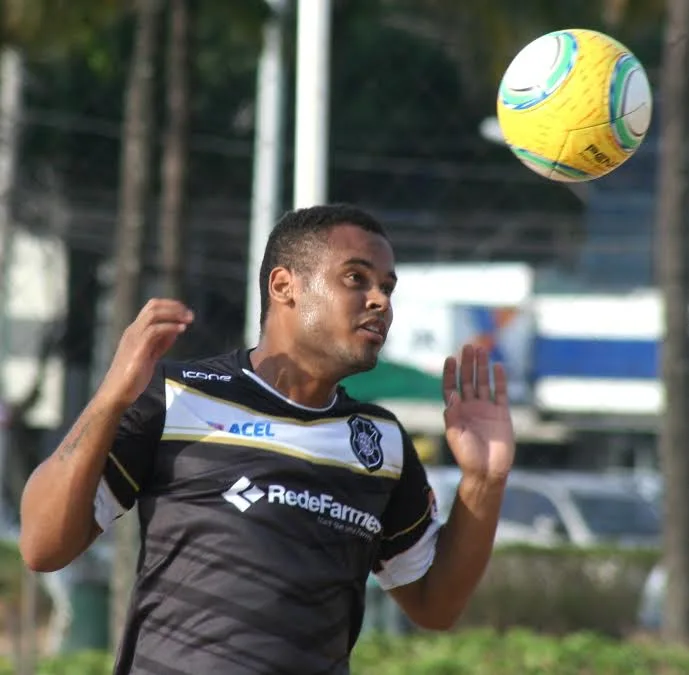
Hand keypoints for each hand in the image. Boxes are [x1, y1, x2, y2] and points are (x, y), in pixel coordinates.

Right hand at [98, 299, 192, 407]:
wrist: (116, 393)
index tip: (185, 312)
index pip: (152, 307)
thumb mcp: (150, 355)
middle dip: (174, 306)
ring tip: (189, 320)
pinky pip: (154, 330)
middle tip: (190, 315)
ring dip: (174, 314)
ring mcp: (134, 338)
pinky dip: (170, 327)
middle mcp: (133, 330)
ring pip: (154, 314)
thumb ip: (161, 342)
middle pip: (153, 306)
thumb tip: (177, 329)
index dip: (171, 306)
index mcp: (135, 331)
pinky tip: (181, 330)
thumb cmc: (133, 377)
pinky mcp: (138, 349)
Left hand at [442, 345, 514, 481]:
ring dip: (482, 367)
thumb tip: (451, 395)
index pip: (451, 387)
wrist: (487, 472)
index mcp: (456, 412)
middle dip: (467, 363)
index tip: (450, 359)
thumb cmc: (467, 456)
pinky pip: (501, 393)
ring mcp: (486, 409)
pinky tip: (498, 366)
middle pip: (468, 380)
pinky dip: (500, 380)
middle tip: (468, 346)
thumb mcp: (455, 435)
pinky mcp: (501, 414)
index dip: (450, 373)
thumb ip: (453, 415)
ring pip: (483, 382)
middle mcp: (470, 407)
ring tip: (482, 349)